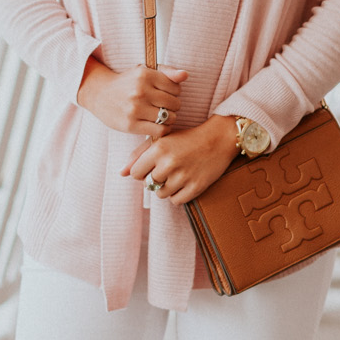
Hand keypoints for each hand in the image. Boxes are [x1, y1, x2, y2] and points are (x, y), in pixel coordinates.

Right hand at [77, 58, 187, 135]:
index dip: (174, 92)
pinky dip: (163, 129)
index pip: (176, 88)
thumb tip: (185, 75)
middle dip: (173, 106)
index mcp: (145, 75)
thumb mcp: (144, 72)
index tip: (166, 94)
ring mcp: (135, 109)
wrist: (99, 94)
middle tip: (163, 105)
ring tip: (161, 115)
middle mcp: (140, 91)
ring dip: (169, 118)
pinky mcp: (131, 125)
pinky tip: (157, 124)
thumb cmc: (127, 82)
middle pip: (174, 103)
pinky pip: (159, 130)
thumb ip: (167, 72)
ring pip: (169, 118)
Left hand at [123, 115, 241, 205]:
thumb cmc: (187, 139)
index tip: (150, 168)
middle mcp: (169, 163)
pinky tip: (184, 182)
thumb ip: (139, 155)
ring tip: (176, 175)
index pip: (136, 174)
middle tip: (167, 170)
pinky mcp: (196, 186)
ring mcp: (183, 176)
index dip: (142, 172)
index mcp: (159, 149)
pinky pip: (177, 201)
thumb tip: (122, 173)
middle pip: (149, 185)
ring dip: (167, 188)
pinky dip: (178, 195)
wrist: (218, 138)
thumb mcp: (162, 140)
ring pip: (162, 195)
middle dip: (155, 180)